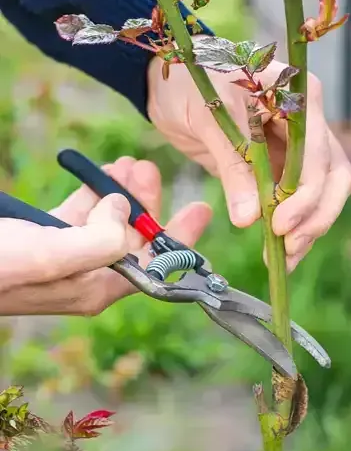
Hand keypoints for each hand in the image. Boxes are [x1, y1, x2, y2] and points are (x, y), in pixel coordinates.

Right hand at [0, 157, 211, 315]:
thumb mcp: (49, 256)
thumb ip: (98, 241)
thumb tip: (123, 211)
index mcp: (98, 287)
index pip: (155, 265)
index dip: (181, 238)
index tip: (202, 209)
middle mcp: (88, 275)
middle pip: (134, 238)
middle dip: (146, 203)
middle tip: (149, 168)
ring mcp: (68, 256)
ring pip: (109, 221)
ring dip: (122, 191)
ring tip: (129, 164)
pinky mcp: (48, 237)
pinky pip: (83, 213)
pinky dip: (94, 192)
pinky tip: (101, 174)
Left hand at [147, 50, 350, 270]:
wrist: (172, 88)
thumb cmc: (190, 87)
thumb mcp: (211, 122)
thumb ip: (233, 166)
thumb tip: (249, 219)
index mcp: (298, 97)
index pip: (318, 154)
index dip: (305, 195)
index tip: (280, 225)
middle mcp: (308, 122)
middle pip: (334, 176)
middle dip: (316, 215)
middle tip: (289, 246)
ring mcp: (298, 147)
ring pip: (323, 193)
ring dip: (309, 227)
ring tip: (285, 258)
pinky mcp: (283, 168)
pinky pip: (298, 200)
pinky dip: (294, 225)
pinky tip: (281, 250)